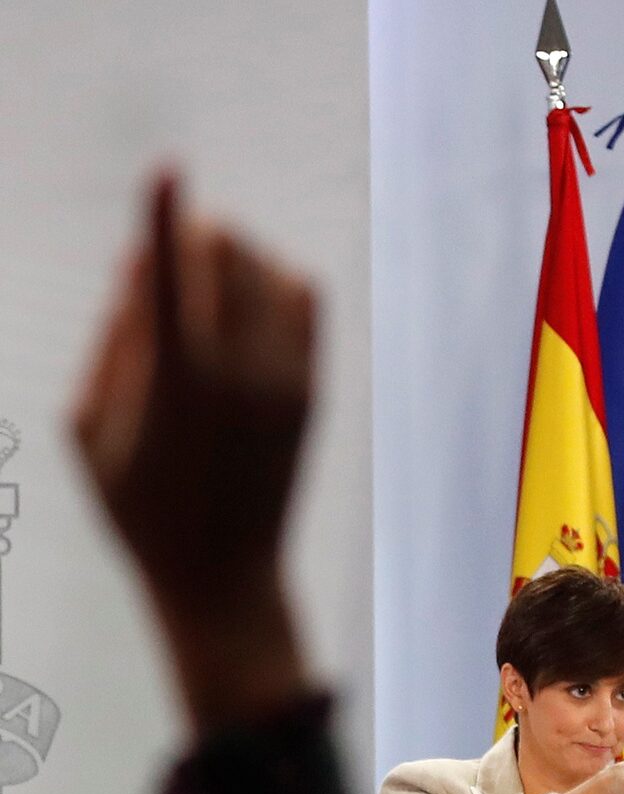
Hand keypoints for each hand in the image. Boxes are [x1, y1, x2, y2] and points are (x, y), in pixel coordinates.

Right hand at [71, 172, 316, 726]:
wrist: (223, 573)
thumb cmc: (137, 506)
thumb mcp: (91, 428)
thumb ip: (109, 342)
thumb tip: (138, 266)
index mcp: (171, 383)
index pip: (166, 277)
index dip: (162, 215)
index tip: (166, 167)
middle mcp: (236, 373)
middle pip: (222, 257)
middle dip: (190, 236)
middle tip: (168, 254)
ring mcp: (283, 381)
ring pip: (269, 270)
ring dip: (232, 255)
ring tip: (201, 279)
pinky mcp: (311, 390)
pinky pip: (305, 300)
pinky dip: (276, 279)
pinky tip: (249, 294)